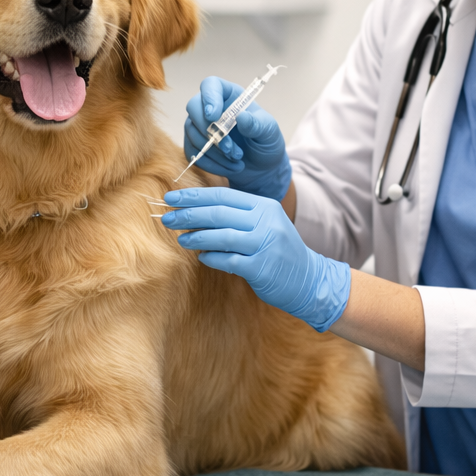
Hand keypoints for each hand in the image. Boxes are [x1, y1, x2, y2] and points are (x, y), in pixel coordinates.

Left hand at [159, 186, 348, 331]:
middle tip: (166, 217)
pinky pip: (228, 260)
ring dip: (196, 237)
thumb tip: (196, 210)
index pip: (223, 195)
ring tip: (181, 238)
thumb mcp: (265, 224)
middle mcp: (265, 222)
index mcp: (264, 206)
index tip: (171, 197)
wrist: (309, 280)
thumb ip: (238, 215)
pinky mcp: (261, 267)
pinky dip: (212, 258)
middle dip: (188, 214)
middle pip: (218, 213)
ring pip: (221, 236)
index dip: (194, 196)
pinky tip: (202, 257)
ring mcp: (264, 244)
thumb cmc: (280, 251)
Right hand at [182, 76, 291, 200]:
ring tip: (237, 161)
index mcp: (230, 96)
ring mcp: (200, 126)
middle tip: (230, 149)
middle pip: (194, 107)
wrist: (262, 168)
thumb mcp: (269, 133)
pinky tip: (229, 168)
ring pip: (192, 133)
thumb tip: (241, 117)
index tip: (214, 115)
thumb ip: (257, 125)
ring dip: (214, 152)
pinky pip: (193, 153)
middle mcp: (212, 108)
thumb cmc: (266, 143)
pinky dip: (211, 164)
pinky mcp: (196, 146)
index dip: (209, 97)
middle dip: (209, 131)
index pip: (211, 85)